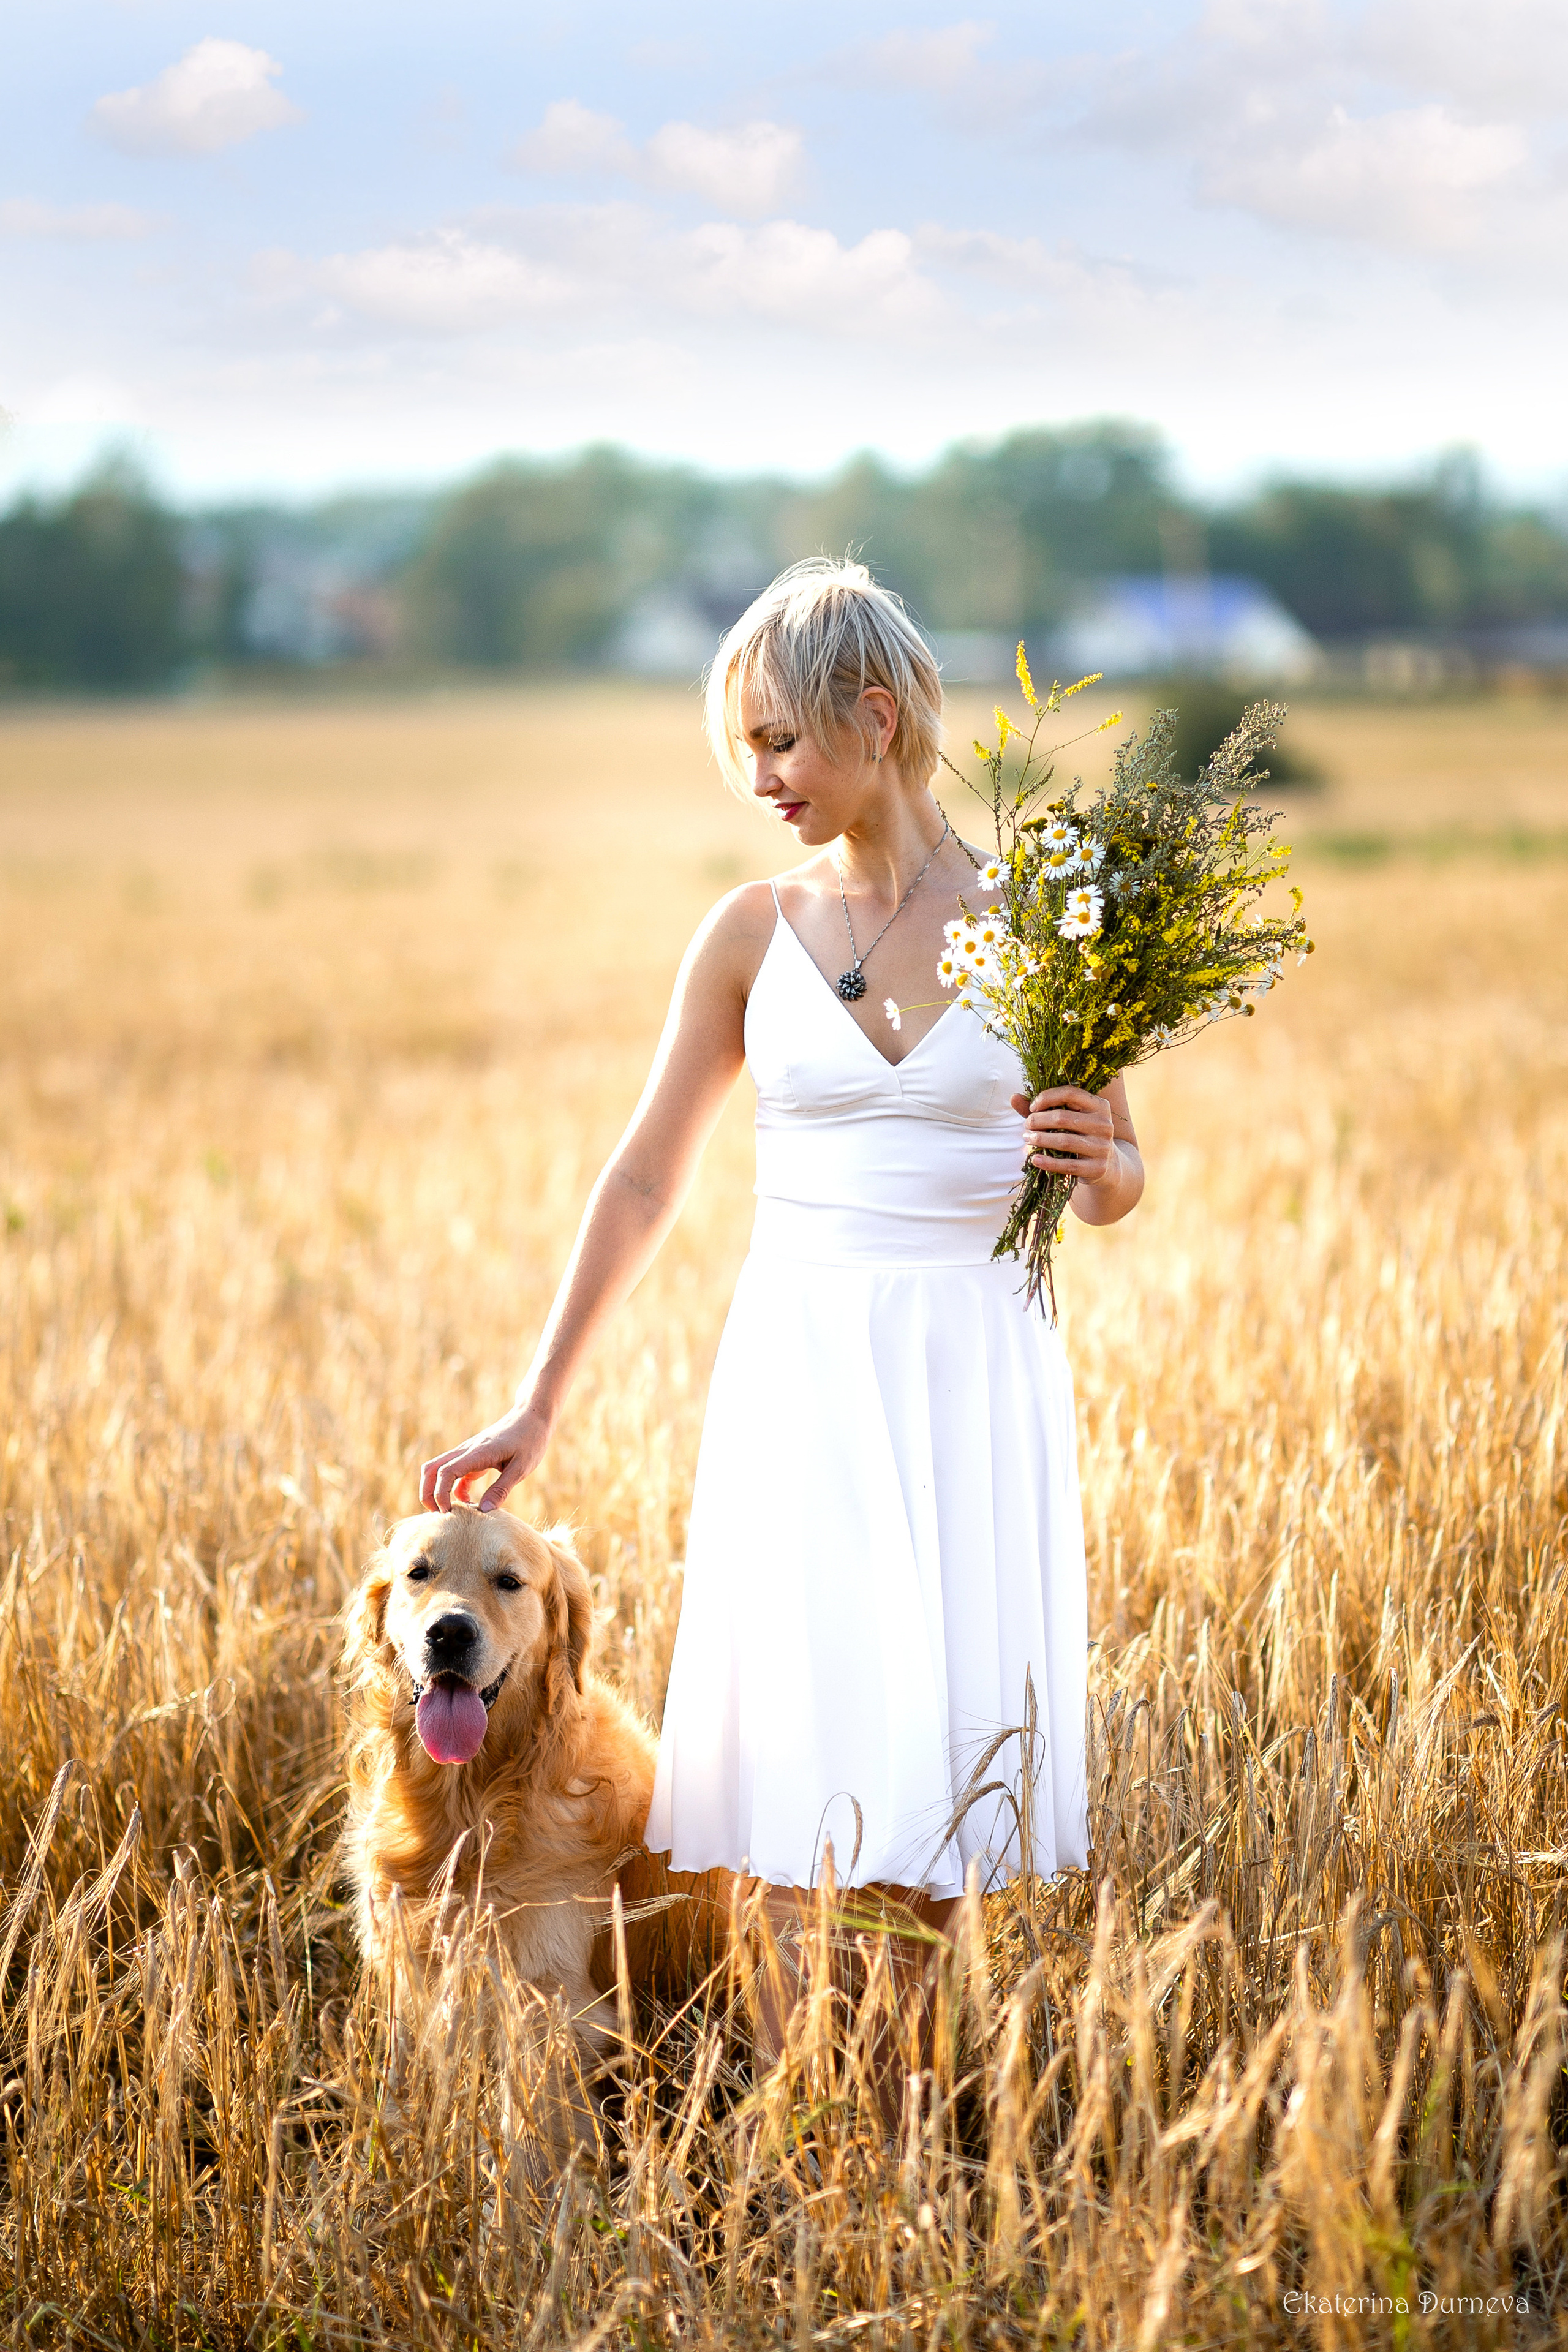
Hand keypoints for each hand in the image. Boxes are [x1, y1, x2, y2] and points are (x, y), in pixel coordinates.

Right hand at [419, 1398, 551, 1513]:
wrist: (532, 1416)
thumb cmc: (530, 1439)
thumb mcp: (521, 1468)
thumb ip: (501, 1489)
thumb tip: (483, 1511)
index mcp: (478, 1453)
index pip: (446, 1472)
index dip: (440, 1494)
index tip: (448, 1512)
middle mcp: (467, 1450)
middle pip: (432, 1469)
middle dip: (428, 1493)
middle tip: (439, 1515)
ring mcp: (468, 1453)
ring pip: (438, 1469)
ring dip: (436, 1490)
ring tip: (449, 1512)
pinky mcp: (474, 1457)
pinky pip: (454, 1472)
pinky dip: (453, 1489)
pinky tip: (468, 1502)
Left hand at [1010, 1086, 1116, 1184]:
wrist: (1106, 1165)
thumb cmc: (1080, 1135)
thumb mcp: (1067, 1119)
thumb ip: (1042, 1108)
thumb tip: (1014, 1097)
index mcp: (1099, 1106)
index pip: (1070, 1093)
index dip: (1047, 1097)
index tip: (1032, 1107)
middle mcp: (1104, 1124)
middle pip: (1063, 1118)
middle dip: (1038, 1121)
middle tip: (1026, 1126)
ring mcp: (1102, 1147)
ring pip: (1064, 1141)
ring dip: (1040, 1140)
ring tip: (1027, 1139)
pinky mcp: (1098, 1167)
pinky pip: (1068, 1165)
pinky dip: (1048, 1162)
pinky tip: (1034, 1159)